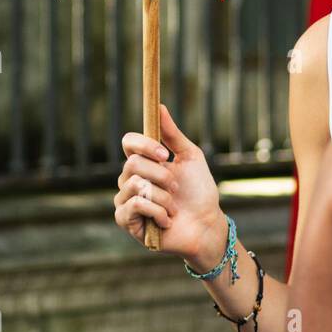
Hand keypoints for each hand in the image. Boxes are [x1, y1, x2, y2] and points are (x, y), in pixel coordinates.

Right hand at [114, 104, 226, 264]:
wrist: (206, 225)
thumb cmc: (199, 191)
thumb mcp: (189, 157)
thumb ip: (172, 134)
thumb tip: (159, 106)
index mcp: (143, 162)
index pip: (128, 142)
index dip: (144, 144)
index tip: (164, 154)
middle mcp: (130, 179)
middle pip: (132, 164)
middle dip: (161, 175)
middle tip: (176, 188)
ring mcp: (125, 200)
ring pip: (135, 185)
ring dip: (163, 196)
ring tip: (173, 207)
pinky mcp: (126, 221)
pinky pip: (135, 206)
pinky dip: (158, 211)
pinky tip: (167, 220)